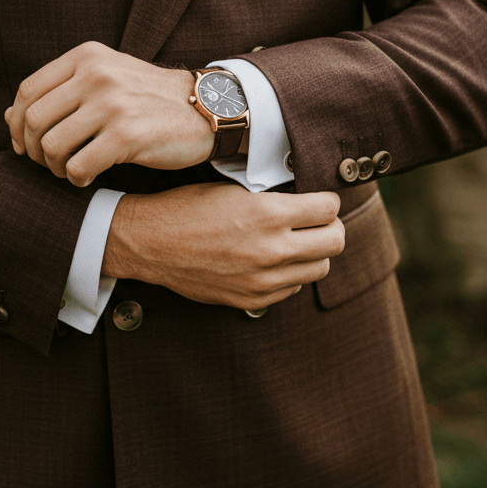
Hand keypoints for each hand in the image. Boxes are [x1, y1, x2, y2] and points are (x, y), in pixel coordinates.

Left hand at [5, 42, 212, 185]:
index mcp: (87, 57)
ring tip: (70, 169)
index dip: (17, 123)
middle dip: (33, 150)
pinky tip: (87, 177)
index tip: (24, 144)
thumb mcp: (104, 81)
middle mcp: (96, 75)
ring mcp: (111, 104)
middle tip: (49, 163)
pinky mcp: (126, 135)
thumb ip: (58, 93)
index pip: (28, 90)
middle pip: (34, 120)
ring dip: (55, 168)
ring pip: (52, 146)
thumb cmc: (148, 99)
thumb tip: (8, 116)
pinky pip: (78, 167)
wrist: (204, 108)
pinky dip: (76, 179)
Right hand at [103, 184, 344, 309]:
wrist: (151, 244)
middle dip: (330, 227)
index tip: (319, 201)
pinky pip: (293, 287)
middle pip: (335, 242)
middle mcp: (270, 249)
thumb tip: (307, 201)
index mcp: (267, 214)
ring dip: (314, 253)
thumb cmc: (188, 209)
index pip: (329, 208)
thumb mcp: (234, 189)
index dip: (327, 202)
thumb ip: (275, 198)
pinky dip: (291, 273)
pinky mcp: (252, 298)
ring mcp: (263, 279)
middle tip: (317, 222)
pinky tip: (273, 260)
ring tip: (296, 241)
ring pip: (320, 268)